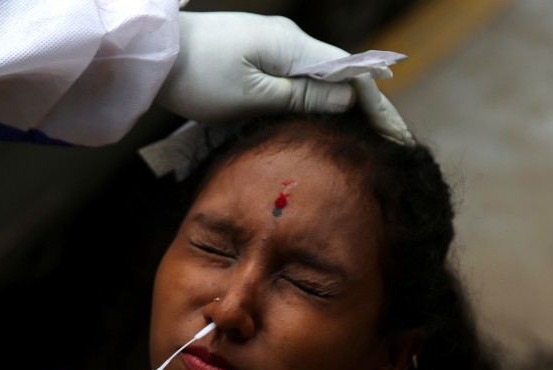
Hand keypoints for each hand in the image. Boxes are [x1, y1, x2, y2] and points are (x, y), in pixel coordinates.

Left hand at [158, 12, 410, 142]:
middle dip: (370, 109)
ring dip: (347, 107)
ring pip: (324, 79)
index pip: (353, 75)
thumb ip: (300, 98)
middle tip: (393, 145)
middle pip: (344, 76)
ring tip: (369, 140)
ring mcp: (275, 46)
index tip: (398, 139)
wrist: (155, 55)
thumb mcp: (250, 94)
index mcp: (293, 46)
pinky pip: (302, 79)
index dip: (379, 107)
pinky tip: (329, 122)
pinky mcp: (259, 56)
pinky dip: (321, 101)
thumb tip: (349, 101)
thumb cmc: (196, 75)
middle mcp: (291, 41)